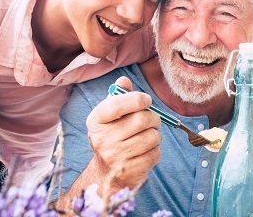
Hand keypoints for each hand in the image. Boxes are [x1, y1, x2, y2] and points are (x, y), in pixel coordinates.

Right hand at [85, 76, 160, 190]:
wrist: (106, 172)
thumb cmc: (112, 136)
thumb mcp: (110, 116)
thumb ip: (118, 96)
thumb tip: (124, 80)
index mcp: (96, 120)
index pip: (117, 104)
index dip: (137, 99)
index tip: (146, 100)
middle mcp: (102, 138)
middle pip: (141, 119)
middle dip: (154, 117)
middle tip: (153, 119)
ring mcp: (115, 156)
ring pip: (151, 137)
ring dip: (156, 134)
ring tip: (149, 135)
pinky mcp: (129, 171)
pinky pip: (155, 154)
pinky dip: (156, 149)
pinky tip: (147, 150)